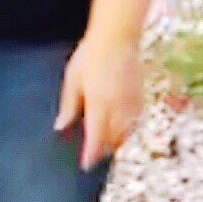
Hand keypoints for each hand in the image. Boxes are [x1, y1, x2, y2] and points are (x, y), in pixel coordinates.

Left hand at [56, 32, 144, 170]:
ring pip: (126, 132)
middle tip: (93, 154)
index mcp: (99, 103)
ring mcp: (132, 102)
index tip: (85, 165)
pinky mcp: (140, 96)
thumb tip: (61, 127)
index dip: (91, 155)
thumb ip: (69, 105)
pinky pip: (135, 121)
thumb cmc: (90, 55)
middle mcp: (118, 106)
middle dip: (103, 149)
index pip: (96, 138)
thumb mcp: (72, 79)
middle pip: (113, 139)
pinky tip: (119, 127)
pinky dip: (127, 128)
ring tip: (106, 143)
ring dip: (116, 140)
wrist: (117, 36)